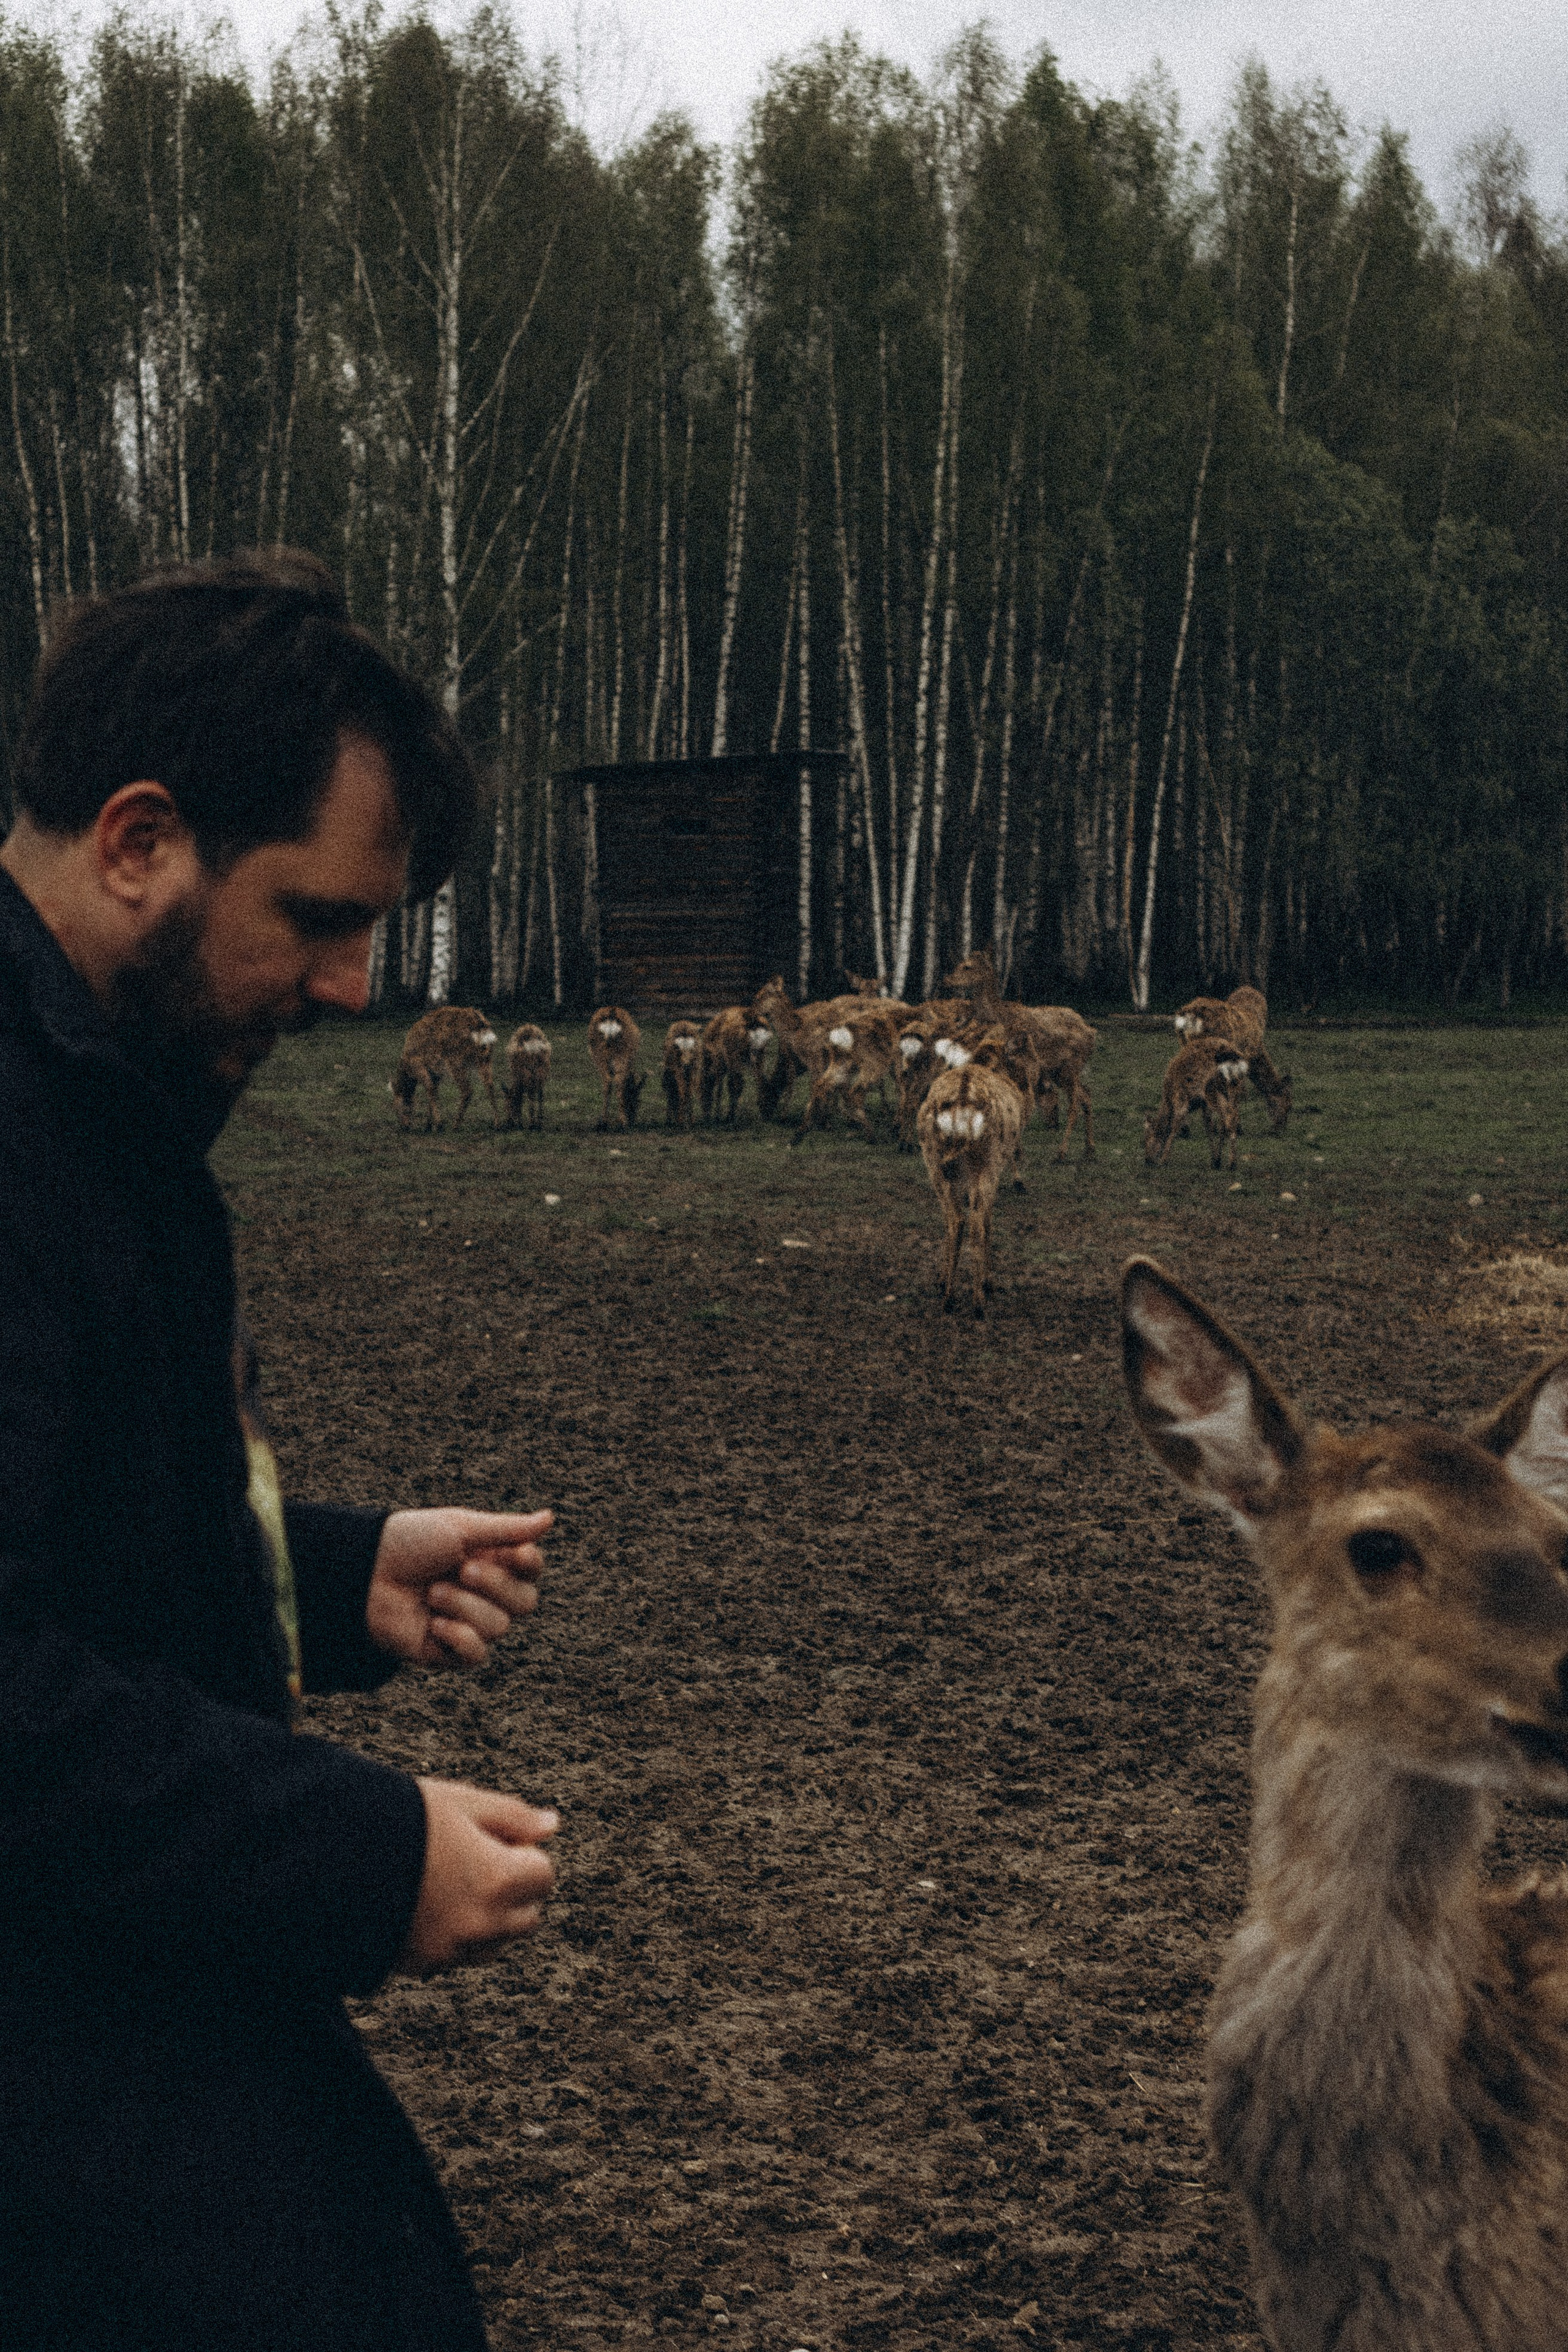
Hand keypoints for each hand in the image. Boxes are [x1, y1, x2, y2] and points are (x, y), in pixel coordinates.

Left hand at [366, 1506, 551, 1664]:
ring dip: (464, 1607)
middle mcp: (486, 1594)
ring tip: (432, 1592)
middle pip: (525, 1603)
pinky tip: (435, 1624)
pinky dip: (459, 1638)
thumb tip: (550, 1517)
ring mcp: (468, 1624)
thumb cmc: (411, 1541)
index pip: (532, 1570)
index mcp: (493, 1560)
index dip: (530, 1564)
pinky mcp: (448, 1651)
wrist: (364, 1573)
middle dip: (495, 1585)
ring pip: (499, 1627)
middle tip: (462, 1569)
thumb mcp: (461, 1528)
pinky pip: (476, 1654)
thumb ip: (507, 1529)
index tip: (516, 1553)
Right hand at [401, 1778, 557, 1971]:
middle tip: (469, 1859)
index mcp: (497, 1880)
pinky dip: (450, 1936)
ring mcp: (449, 1951)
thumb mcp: (459, 1802)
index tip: (491, 1839)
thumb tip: (552, 1825)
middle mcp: (480, 1925)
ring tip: (443, 1883)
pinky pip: (454, 1956)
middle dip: (510, 1891)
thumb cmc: (397, 1819)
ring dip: (484, 1918)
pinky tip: (420, 1904)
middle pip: (525, 1916)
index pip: (544, 1876)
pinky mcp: (418, 1966)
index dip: (521, 1853)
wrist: (325, 1859)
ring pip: (492, 1943)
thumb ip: (512, 1816)